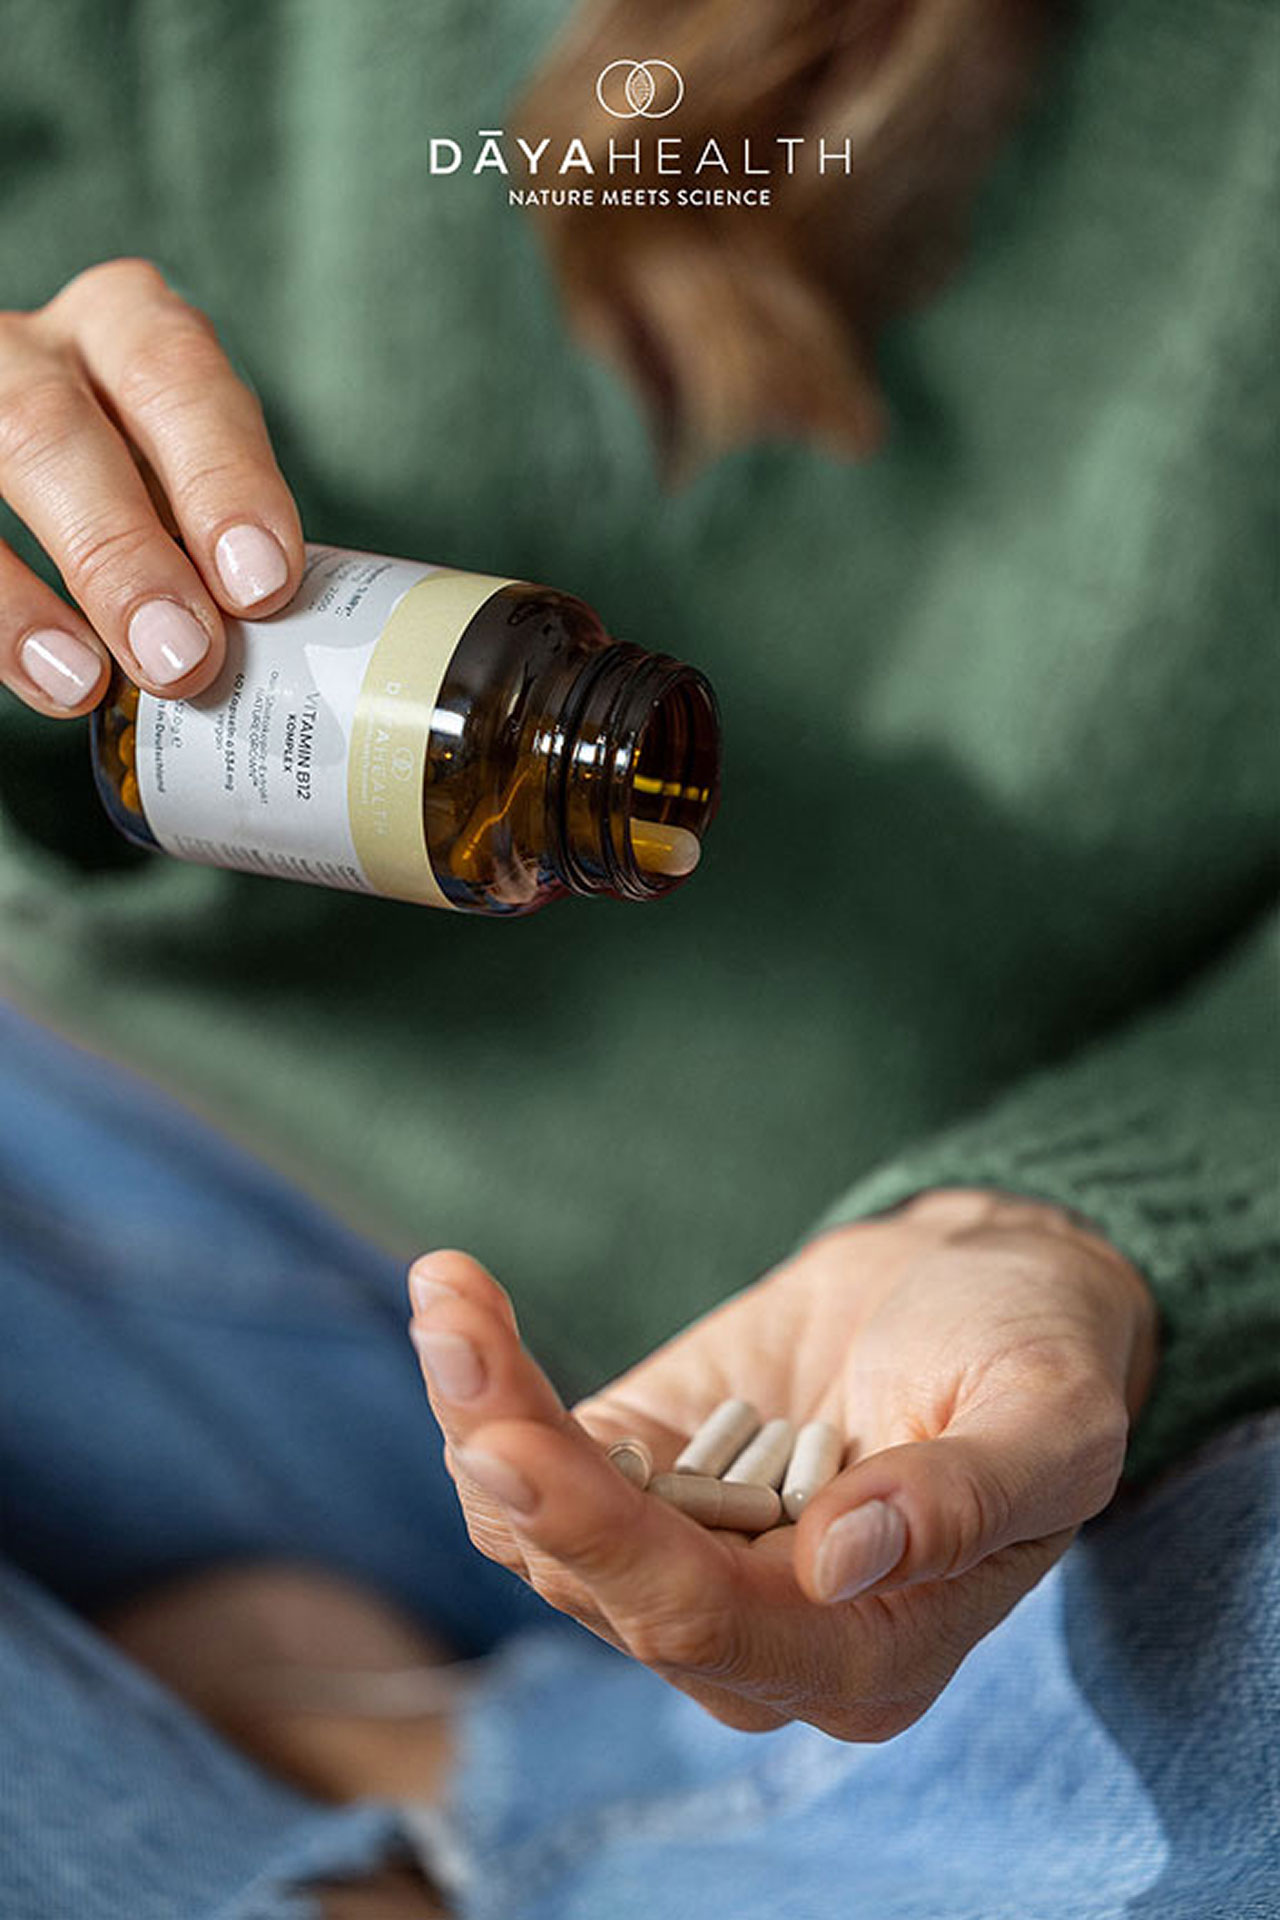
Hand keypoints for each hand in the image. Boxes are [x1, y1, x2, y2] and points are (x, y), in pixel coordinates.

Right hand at [0, 258, 302, 716]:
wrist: (28, 459)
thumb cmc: (130, 478)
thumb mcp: (177, 472)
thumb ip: (215, 532)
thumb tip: (283, 645)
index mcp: (123, 328)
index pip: (175, 376)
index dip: (221, 478)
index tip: (263, 583)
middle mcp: (29, 350)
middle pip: (55, 425)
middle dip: (124, 548)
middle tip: (185, 654)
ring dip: (43, 588)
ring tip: (96, 681)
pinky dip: (1, 620)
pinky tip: (52, 680)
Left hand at [407, 1189, 1156, 1740]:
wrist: (978, 1283)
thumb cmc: (1034, 1354)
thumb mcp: (1048, 1420)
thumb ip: (965, 1499)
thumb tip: (839, 1562)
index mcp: (867, 1654)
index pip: (708, 1622)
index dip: (604, 1539)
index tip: (510, 1440)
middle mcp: (760, 1636)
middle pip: (599, 1580)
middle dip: (514, 1458)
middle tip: (453, 1327)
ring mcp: (687, 1558)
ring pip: (540, 1531)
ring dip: (481, 1414)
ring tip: (449, 1297)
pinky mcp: (639, 1481)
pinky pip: (536, 1471)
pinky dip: (490, 1396)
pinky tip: (463, 1308)